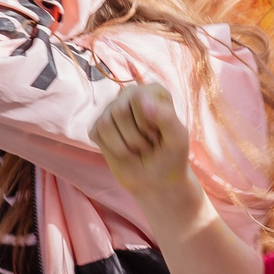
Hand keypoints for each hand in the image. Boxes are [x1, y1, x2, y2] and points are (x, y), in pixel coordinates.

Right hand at [92, 80, 212, 223]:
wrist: (157, 181)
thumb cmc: (171, 156)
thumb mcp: (177, 138)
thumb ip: (165, 116)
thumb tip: (140, 98)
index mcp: (153, 92)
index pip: (138, 98)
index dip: (147, 123)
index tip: (159, 135)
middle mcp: (130, 95)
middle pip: (119, 110)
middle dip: (135, 137)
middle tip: (148, 144)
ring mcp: (112, 110)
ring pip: (105, 122)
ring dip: (124, 145)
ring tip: (137, 148)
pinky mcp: (99, 127)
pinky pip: (96, 133)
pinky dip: (112, 149)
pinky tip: (124, 152)